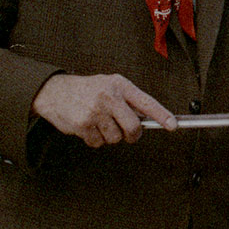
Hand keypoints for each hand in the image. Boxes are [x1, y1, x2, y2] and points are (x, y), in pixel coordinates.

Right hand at [31, 73, 174, 147]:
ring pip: (115, 138)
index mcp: (120, 86)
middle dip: (132, 135)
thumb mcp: (111, 85)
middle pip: (133, 128)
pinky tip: (88, 127)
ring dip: (109, 136)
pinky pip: (98, 143)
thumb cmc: (87, 89)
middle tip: (127, 133)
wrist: (55, 91)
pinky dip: (95, 140)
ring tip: (100, 123)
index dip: (162, 115)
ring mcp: (95, 112)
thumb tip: (149, 119)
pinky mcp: (83, 125)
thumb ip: (128, 100)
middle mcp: (109, 97)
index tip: (173, 126)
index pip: (146, 102)